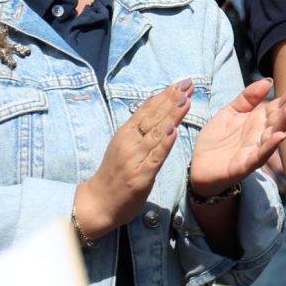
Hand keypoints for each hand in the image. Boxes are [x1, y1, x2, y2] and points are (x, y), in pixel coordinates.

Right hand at [76, 82, 191, 236]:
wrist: (98, 202)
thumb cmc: (114, 174)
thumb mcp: (123, 145)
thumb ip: (138, 128)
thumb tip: (154, 106)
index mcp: (125, 134)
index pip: (147, 110)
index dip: (164, 96)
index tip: (180, 83)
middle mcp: (129, 143)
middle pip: (153, 117)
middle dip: (171, 100)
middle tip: (188, 84)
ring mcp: (135, 159)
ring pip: (155, 134)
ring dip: (171, 116)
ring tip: (185, 100)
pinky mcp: (140, 176)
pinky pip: (155, 158)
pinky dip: (164, 144)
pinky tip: (174, 131)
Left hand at [189, 78, 285, 198]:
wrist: (198, 167)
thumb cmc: (216, 140)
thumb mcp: (230, 112)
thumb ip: (248, 97)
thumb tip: (268, 80)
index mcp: (258, 120)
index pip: (278, 105)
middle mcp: (261, 134)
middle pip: (280, 117)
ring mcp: (255, 149)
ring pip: (274, 134)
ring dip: (285, 121)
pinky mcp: (245, 164)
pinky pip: (260, 154)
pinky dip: (270, 145)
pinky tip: (280, 136)